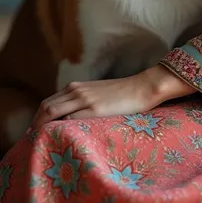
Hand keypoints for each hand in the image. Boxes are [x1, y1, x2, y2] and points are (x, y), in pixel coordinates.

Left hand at [32, 65, 195, 128]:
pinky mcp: (95, 109)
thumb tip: (68, 115)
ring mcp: (85, 99)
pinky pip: (69, 119)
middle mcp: (77, 91)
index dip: (38, 117)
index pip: (48, 102)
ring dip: (43, 126)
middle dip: (36, 123)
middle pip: (46, 106)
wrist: (141, 88)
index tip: (36, 131)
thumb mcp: (97, 93)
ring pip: (53, 111)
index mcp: (77, 87)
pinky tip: (59, 137)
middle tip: (34, 138)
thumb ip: (82, 100)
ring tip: (41, 140)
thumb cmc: (121, 93)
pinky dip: (59, 128)